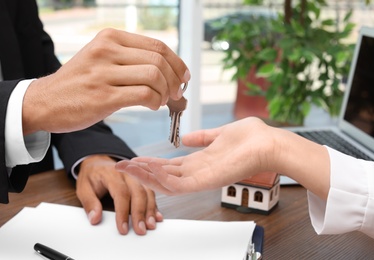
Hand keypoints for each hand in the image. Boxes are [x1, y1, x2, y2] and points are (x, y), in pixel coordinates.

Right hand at [22, 28, 189, 134]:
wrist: (45, 102)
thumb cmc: (79, 83)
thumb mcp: (101, 59)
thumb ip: (130, 59)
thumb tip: (168, 70)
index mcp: (110, 38)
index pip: (157, 45)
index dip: (177, 62)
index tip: (183, 77)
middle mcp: (107, 50)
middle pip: (159, 59)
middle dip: (175, 79)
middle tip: (176, 93)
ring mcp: (104, 72)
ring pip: (154, 75)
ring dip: (165, 92)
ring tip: (161, 101)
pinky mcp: (103, 96)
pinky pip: (144, 94)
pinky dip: (155, 101)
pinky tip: (152, 106)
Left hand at [76, 155, 162, 235]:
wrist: (98, 162)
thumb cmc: (92, 176)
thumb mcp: (83, 187)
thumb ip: (89, 203)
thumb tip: (95, 218)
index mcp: (112, 174)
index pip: (121, 193)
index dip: (123, 212)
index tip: (123, 228)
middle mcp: (127, 174)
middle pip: (138, 192)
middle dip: (140, 213)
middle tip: (140, 230)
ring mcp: (136, 177)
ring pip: (148, 192)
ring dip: (150, 210)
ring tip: (150, 225)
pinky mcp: (142, 182)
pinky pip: (151, 193)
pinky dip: (154, 206)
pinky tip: (156, 217)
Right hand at [116, 117, 329, 198]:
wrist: (269, 143)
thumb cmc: (251, 138)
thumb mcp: (219, 134)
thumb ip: (202, 137)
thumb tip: (186, 137)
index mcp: (200, 161)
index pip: (169, 166)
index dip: (150, 163)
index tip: (133, 158)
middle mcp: (198, 171)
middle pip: (164, 175)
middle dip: (142, 171)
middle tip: (121, 165)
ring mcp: (202, 178)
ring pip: (167, 182)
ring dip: (147, 176)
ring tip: (129, 167)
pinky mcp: (207, 180)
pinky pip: (179, 184)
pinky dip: (161, 179)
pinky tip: (147, 171)